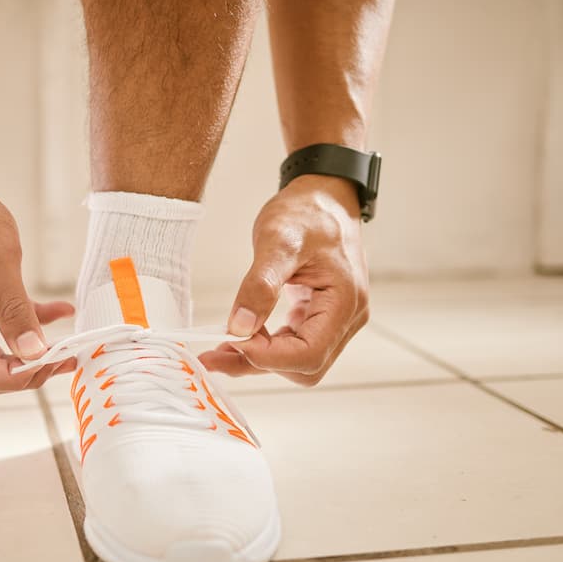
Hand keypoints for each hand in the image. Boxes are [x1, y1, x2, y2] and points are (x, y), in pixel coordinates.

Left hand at [199, 175, 368, 385]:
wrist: (324, 195)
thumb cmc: (308, 211)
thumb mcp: (278, 240)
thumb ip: (260, 285)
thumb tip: (238, 327)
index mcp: (344, 302)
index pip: (308, 354)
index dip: (267, 357)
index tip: (230, 342)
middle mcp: (347, 318)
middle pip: (304, 367)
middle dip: (259, 364)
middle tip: (215, 354)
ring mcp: (336, 319)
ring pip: (298, 361)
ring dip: (259, 359)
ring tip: (220, 348)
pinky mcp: (320, 316)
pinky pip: (295, 344)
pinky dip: (266, 346)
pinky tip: (240, 337)